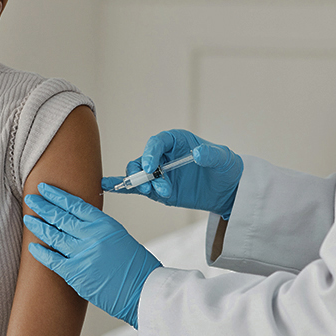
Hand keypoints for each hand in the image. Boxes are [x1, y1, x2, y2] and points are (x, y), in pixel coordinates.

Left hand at [24, 185, 160, 323]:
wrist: (144, 291)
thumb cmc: (137, 267)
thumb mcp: (120, 238)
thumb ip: (99, 229)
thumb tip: (78, 224)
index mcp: (105, 224)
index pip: (76, 205)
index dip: (58, 196)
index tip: (45, 188)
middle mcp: (92, 236)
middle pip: (61, 217)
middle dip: (44, 206)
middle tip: (31, 199)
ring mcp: (82, 254)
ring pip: (53, 235)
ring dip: (38, 225)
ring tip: (28, 217)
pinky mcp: (75, 273)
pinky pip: (52, 259)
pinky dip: (40, 252)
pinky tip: (32, 246)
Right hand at [101, 127, 241, 215]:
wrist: (227, 190)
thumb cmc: (225, 168)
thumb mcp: (222, 159)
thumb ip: (210, 154)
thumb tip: (198, 152)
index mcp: (176, 141)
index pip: (157, 143)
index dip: (150, 153)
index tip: (150, 167)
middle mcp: (163, 156)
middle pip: (142, 160)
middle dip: (145, 174)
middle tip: (155, 187)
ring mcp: (158, 173)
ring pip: (139, 175)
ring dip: (144, 186)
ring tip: (162, 193)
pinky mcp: (156, 189)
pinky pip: (136, 187)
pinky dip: (122, 187)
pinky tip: (108, 186)